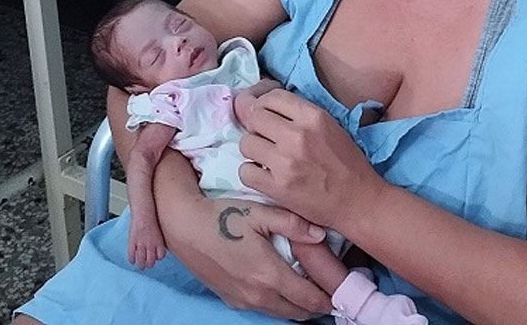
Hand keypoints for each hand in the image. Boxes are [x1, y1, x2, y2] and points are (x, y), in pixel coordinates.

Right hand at [128, 216, 166, 269]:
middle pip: (150, 261)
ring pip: (141, 261)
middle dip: (149, 265)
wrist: (144, 213)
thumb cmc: (152, 220)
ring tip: (140, 266)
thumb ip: (159, 241)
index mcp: (159, 242)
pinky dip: (132, 260)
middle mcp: (150, 245)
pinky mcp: (132, 242)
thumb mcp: (159, 231)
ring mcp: (141, 244)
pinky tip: (132, 260)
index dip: (157, 258)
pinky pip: (131, 255)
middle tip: (147, 265)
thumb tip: (159, 249)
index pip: (160, 256)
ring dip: (140, 265)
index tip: (155, 258)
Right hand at [159, 194, 331, 318]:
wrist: (184, 227)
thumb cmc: (223, 216)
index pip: (308, 298)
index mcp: (269, 275)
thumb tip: (321, 235)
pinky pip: (264, 309)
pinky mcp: (231, 299)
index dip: (328, 299)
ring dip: (298, 307)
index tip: (342, 294)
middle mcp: (257, 295)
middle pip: (297, 312)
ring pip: (280, 313)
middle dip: (317, 306)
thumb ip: (294, 224)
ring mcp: (242, 300)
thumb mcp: (261, 213)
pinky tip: (285, 288)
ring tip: (312, 292)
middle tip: (332, 293)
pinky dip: (280, 304)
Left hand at [239, 91, 385, 230]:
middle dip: (257, 125)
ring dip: (254, 149)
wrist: (358, 200)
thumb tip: (266, 103)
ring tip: (267, 157)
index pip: (272, 97)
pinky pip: (245, 171)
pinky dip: (252, 173)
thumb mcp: (330, 126)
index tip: (268, 114)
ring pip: (246, 143)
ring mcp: (285, 162)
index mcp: (314, 117)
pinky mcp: (277, 188)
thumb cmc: (347, 162)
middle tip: (266, 137)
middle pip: (255, 117)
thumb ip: (301, 114)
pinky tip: (265, 174)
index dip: (265, 104)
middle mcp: (297, 135)